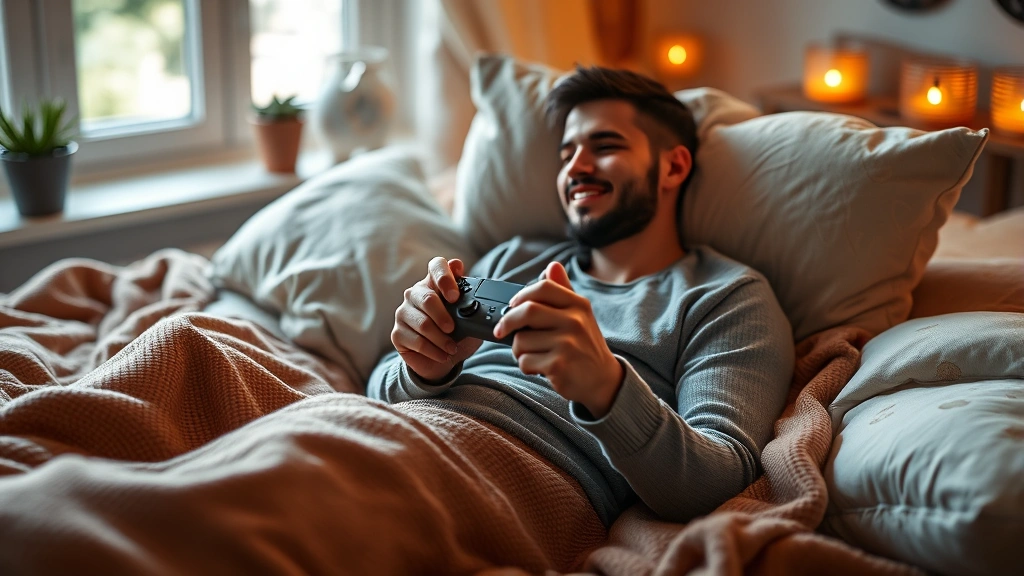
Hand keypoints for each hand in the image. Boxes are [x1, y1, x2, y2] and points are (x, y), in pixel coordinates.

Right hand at [391, 257, 482, 382]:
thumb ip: (472, 305)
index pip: (436, 266)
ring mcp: (404, 312)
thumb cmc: (458, 334)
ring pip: (423, 323)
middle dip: (443, 316)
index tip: (455, 296)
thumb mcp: (470, 319)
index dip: (445, 277)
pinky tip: (443, 355)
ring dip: (441, 339)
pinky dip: (433, 351)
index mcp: (435, 283)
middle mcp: (416, 293)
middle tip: (453, 329)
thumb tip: (479, 302)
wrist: (443, 361)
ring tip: (452, 348)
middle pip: (428, 298)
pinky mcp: (397, 333)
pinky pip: (416, 341)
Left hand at [494, 261, 623, 417]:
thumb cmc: (585, 345)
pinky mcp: (559, 364)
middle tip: (501, 331)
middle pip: (527, 311)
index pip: (543, 287)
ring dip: (519, 351)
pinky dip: (526, 366)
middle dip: (507, 322)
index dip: (521, 295)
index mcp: (578, 305)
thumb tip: (552, 266)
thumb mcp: (580, 315)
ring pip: (521, 340)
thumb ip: (564, 291)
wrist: (603, 379)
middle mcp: (575, 321)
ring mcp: (567, 343)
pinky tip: (540, 368)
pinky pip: (525, 361)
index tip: (511, 306)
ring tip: (533, 354)